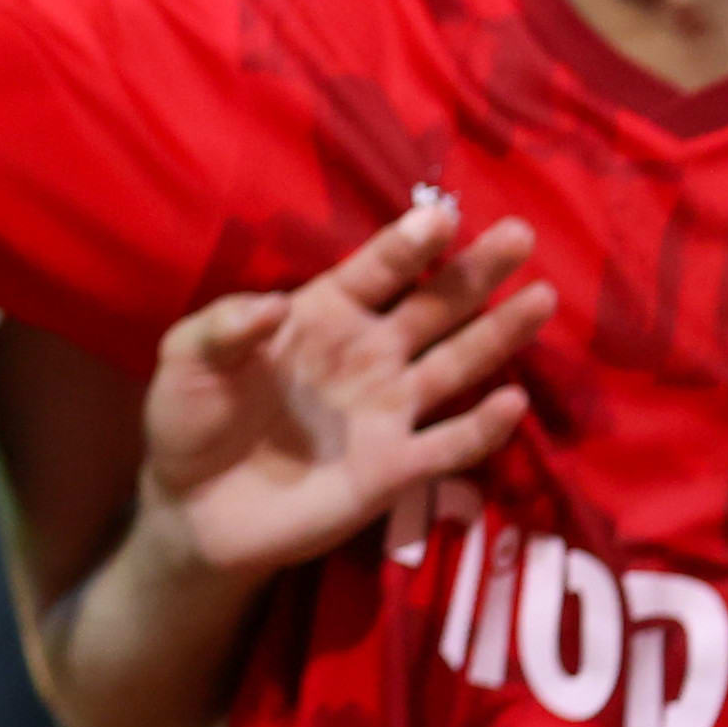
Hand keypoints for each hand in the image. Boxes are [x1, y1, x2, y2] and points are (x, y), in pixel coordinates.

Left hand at [137, 198, 550, 583]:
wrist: (196, 509)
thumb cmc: (190, 419)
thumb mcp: (186, 361)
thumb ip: (225, 327)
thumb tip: (275, 305)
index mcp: (319, 316)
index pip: (372, 271)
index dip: (405, 244)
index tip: (439, 216)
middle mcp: (367, 354)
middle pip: (432, 305)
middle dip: (474, 271)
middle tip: (520, 233)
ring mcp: (387, 410)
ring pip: (457, 363)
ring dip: (499, 332)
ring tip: (540, 297)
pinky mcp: (396, 468)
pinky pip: (450, 443)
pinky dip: (483, 426)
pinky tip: (512, 401)